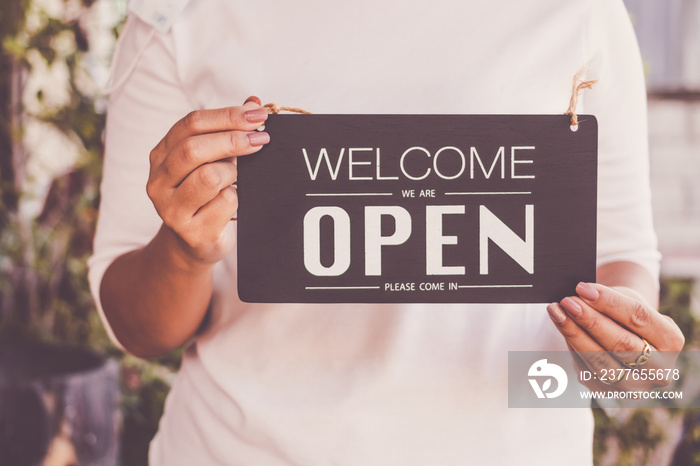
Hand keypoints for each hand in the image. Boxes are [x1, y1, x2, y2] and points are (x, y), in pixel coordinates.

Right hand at [146, 96, 268, 264]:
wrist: (194, 244)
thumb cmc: (205, 196)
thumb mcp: (211, 161)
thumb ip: (227, 132)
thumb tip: (254, 102)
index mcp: (161, 155)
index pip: (190, 124)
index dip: (227, 116)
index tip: (258, 115)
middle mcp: (159, 181)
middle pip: (194, 149)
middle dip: (233, 139)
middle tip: (261, 139)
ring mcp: (171, 209)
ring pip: (209, 177)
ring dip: (233, 172)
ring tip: (238, 177)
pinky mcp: (191, 232)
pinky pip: (225, 204)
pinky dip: (237, 197)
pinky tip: (234, 201)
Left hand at [547, 282, 684, 389]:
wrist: (626, 337)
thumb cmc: (627, 313)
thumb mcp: (627, 300)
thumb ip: (610, 299)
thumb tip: (581, 295)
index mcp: (672, 341)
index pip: (639, 318)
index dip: (609, 302)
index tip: (582, 288)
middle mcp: (659, 370)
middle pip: (621, 344)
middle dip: (590, 320)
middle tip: (567, 301)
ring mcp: (635, 386)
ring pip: (599, 360)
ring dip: (573, 334)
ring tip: (556, 311)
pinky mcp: (609, 392)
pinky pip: (585, 368)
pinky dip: (571, 346)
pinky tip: (561, 327)